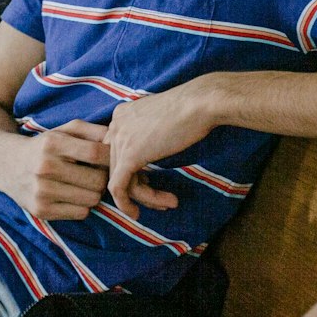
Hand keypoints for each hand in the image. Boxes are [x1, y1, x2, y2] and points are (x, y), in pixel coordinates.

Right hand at [0, 121, 112, 220]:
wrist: (6, 165)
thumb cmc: (44, 146)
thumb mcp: (64, 130)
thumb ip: (92, 131)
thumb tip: (118, 139)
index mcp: (52, 144)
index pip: (95, 153)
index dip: (110, 157)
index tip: (111, 159)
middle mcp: (44, 168)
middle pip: (97, 180)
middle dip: (103, 178)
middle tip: (97, 174)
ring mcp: (41, 192)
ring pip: (91, 199)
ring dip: (94, 193)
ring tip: (85, 184)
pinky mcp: (41, 211)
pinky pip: (81, 213)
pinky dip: (83, 206)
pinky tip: (74, 196)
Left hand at [102, 81, 218, 217]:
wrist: (201, 104)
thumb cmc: (191, 109)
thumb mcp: (162, 120)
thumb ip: (149, 134)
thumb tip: (149, 152)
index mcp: (121, 115)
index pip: (115, 152)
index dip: (132, 171)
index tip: (151, 182)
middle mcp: (115, 125)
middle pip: (116, 167)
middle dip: (137, 188)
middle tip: (160, 200)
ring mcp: (120, 140)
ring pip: (120, 181)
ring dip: (144, 198)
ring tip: (168, 203)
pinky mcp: (130, 156)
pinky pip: (119, 187)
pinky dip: (126, 204)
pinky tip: (137, 213)